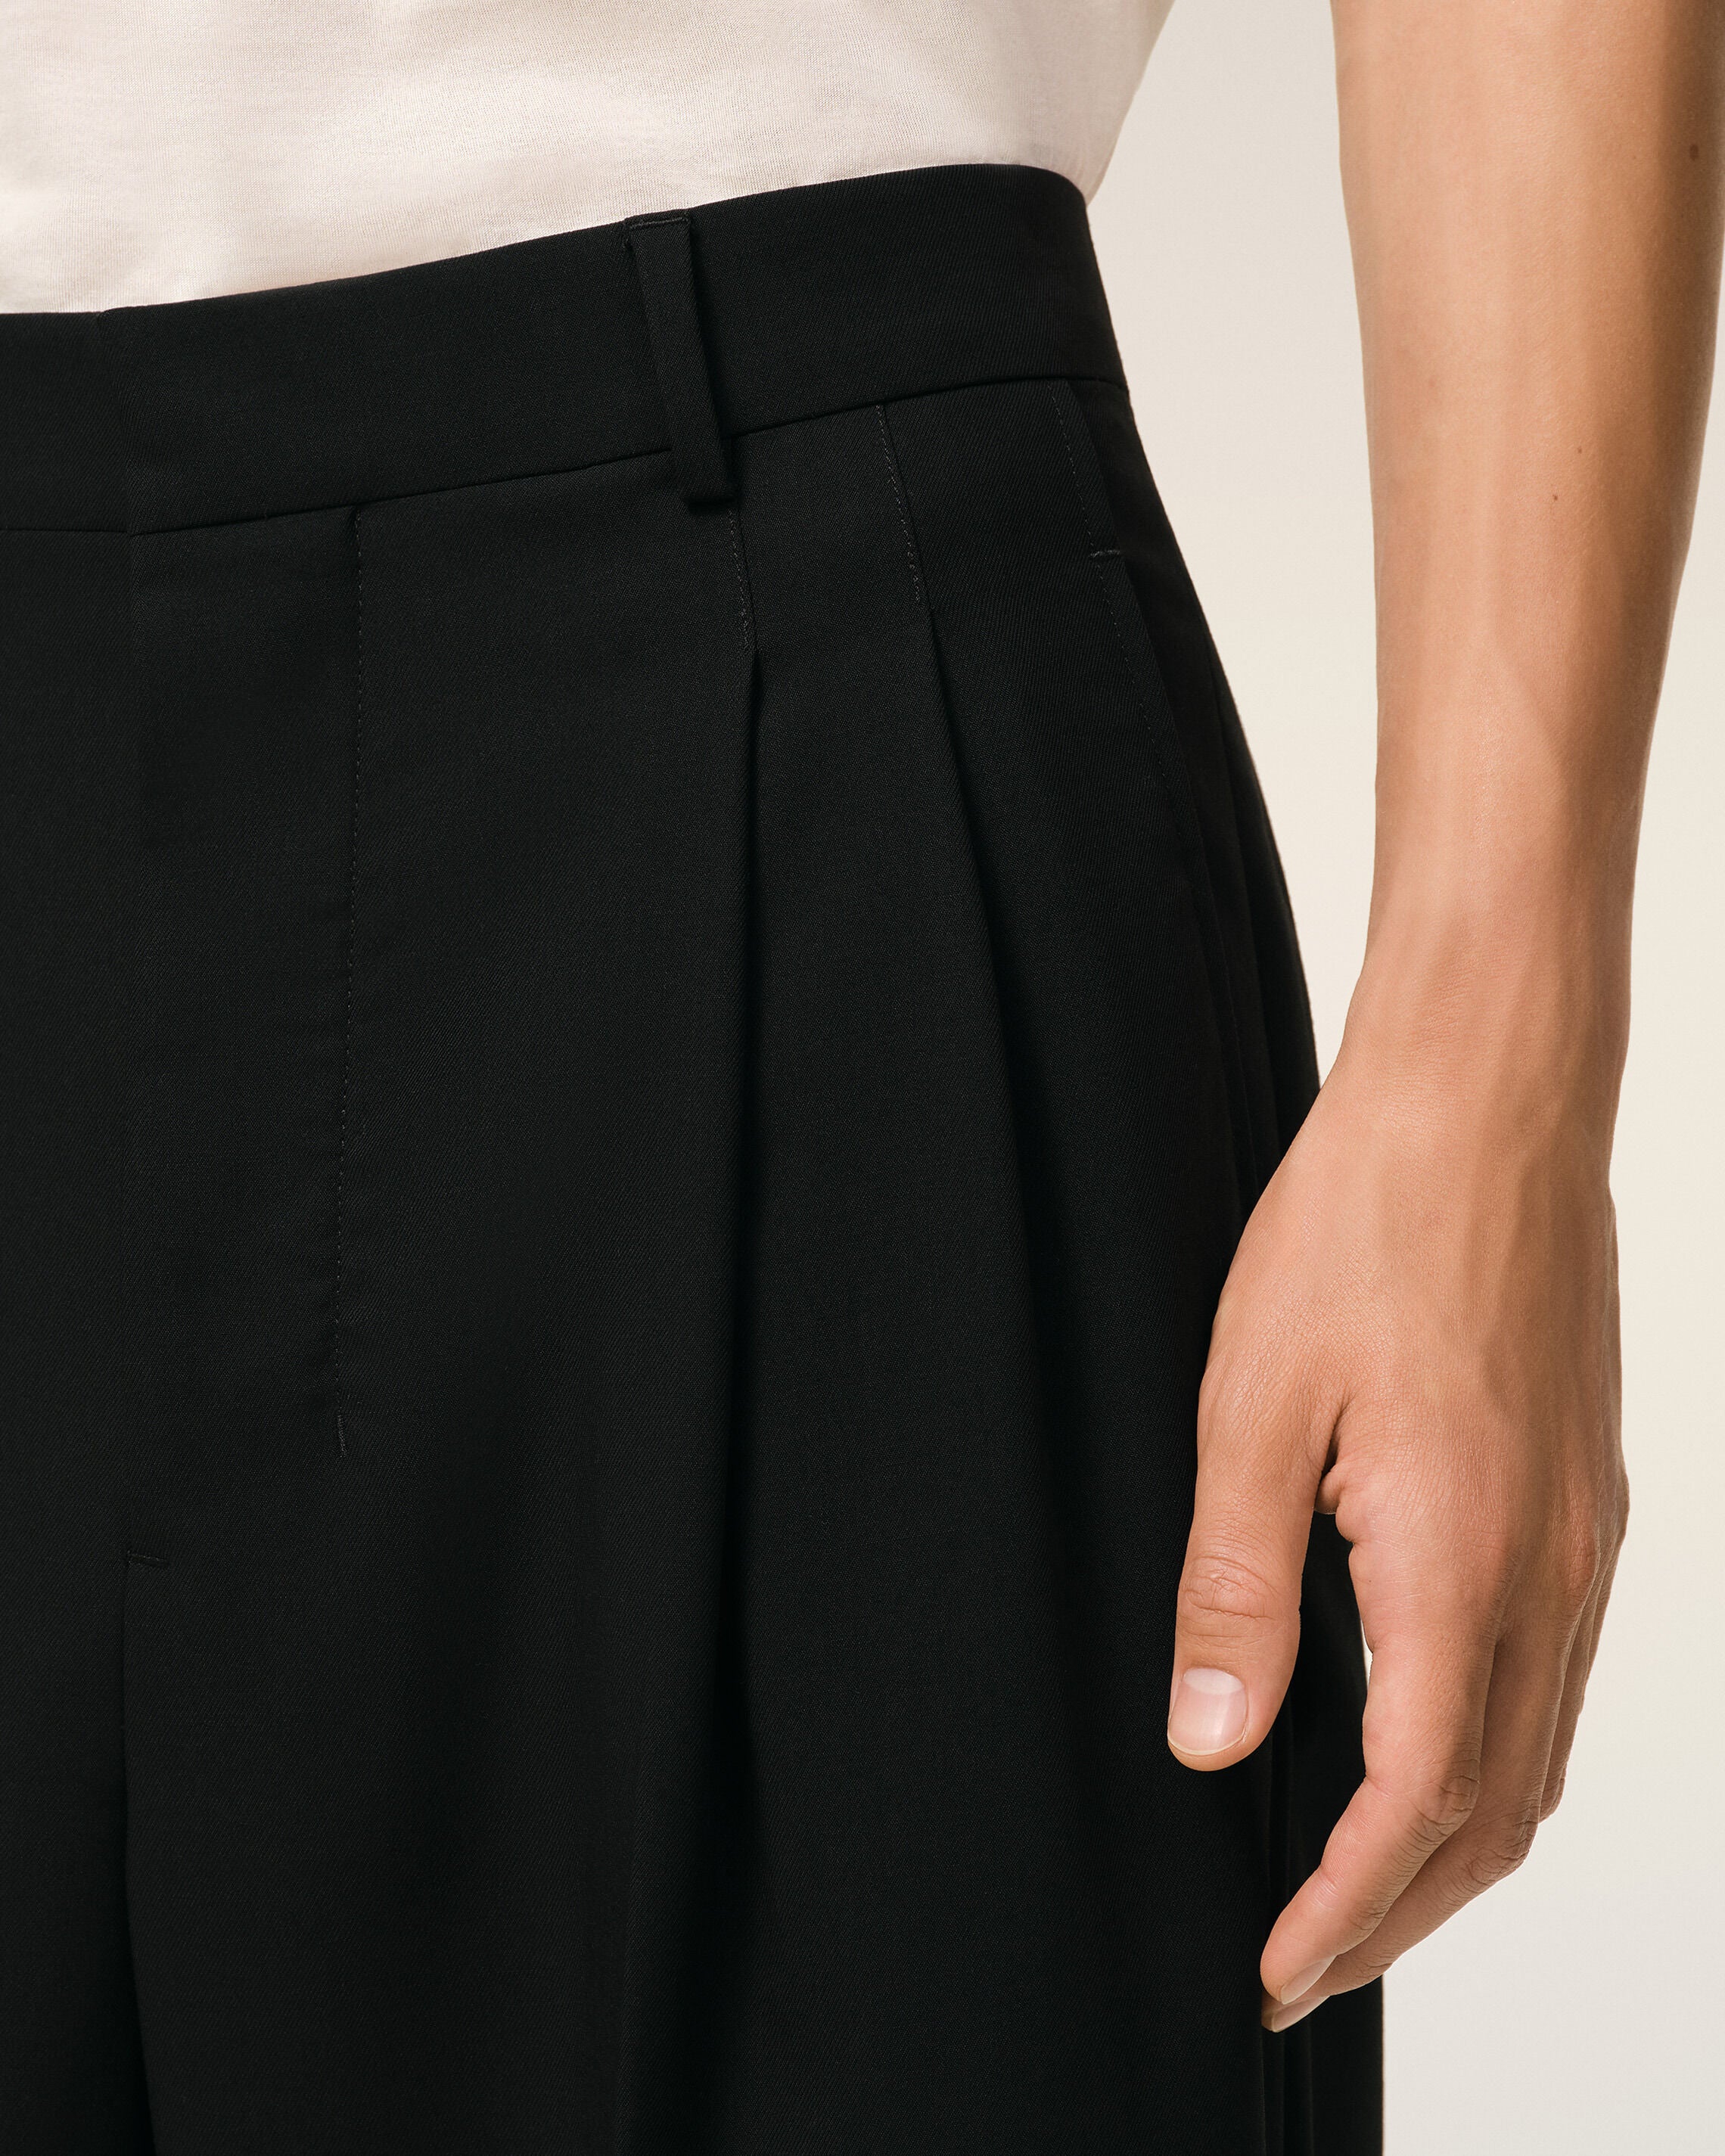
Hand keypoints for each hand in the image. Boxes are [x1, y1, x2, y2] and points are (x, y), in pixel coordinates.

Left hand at [1165, 948, 1628, 2029]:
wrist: (1484, 1104)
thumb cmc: (1364, 1230)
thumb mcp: (1252, 1407)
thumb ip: (1236, 1588)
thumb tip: (1214, 1743)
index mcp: (1460, 1563)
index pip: (1415, 1803)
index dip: (1345, 1907)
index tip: (1279, 1971)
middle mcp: (1548, 1572)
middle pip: (1493, 1810)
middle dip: (1400, 1911)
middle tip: (1308, 1963)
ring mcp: (1583, 1536)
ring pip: (1536, 1752)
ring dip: (1454, 1847)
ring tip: (1363, 1889)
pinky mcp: (1586, 1494)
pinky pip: (1555, 1676)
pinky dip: (1494, 1755)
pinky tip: (1433, 1746)